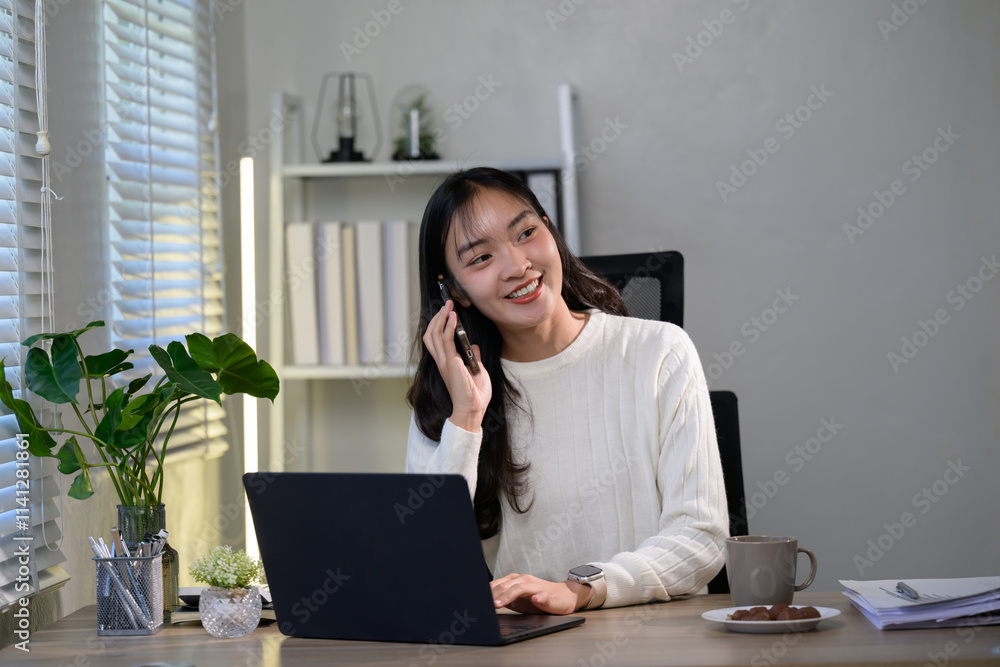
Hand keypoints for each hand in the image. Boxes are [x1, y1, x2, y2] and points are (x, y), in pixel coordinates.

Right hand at [422, 299, 491, 431]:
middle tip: (447, 304)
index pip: (435, 339)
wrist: (473, 410)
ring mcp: (444, 362)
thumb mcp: (477, 371)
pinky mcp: (450, 364)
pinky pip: (446, 341)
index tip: (446, 311)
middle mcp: (442, 361)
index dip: (438, 324)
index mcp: (446, 363)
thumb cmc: (475, 395)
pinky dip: (449, 327)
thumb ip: (473, 357)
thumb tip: (473, 346)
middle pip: (431, 334)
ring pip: (435, 335)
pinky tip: (453, 318)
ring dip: (441, 318)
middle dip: (437, 317)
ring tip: (448, 306)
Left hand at [489, 573, 591, 614]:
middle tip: (483, 606)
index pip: (497, 585)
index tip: (477, 602)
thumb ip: (505, 599)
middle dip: (493, 595)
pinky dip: (538, 597)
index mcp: (515, 581)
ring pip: (520, 588)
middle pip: (505, 585)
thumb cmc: (539, 598)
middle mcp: (524, 580)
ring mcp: (536, 587)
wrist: (563, 596)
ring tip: (499, 604)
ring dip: (508, 596)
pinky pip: (543, 595)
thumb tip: (486, 604)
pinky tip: (535, 600)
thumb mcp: (518, 600)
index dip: (486, 593)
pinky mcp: (548, 595)